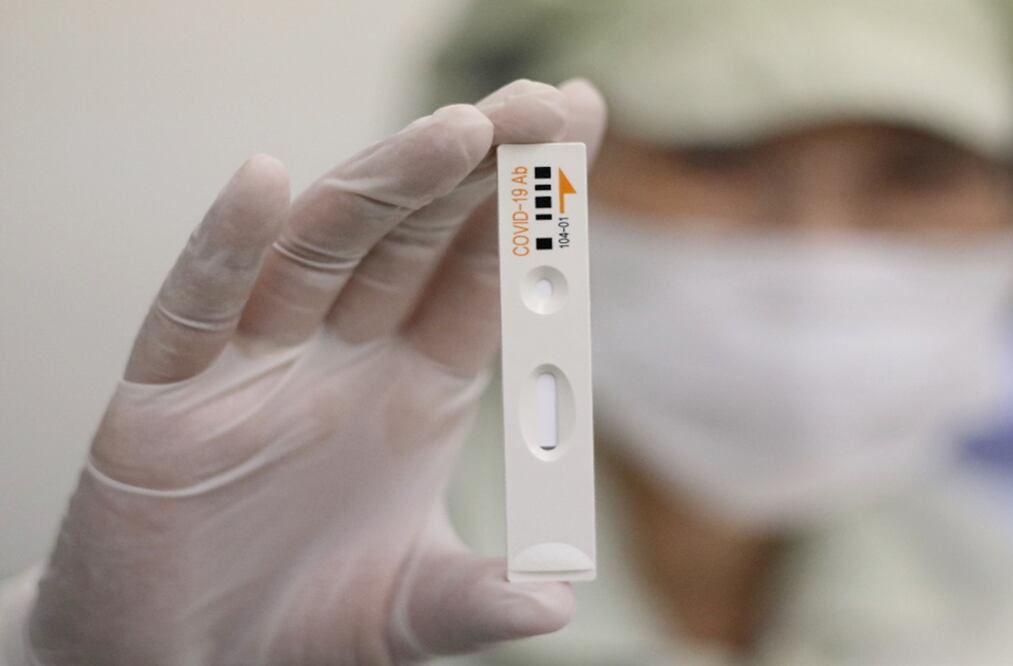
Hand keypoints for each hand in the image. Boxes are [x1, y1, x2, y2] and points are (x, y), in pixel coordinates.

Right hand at [18, 79, 605, 664]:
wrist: (186, 663)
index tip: (583, 125)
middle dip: (477, 170)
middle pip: (415, 238)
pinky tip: (261, 182)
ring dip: (385, 185)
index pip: (482, 275)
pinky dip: (226, 247)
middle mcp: (343, 356)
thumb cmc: (302, 622)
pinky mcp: (168, 395)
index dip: (532, 208)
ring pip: (322, 249)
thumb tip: (556, 602)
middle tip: (538, 105)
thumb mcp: (410, 610)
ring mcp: (257, 365)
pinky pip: (197, 306)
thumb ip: (478, 601)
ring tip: (457, 130)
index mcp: (416, 386)